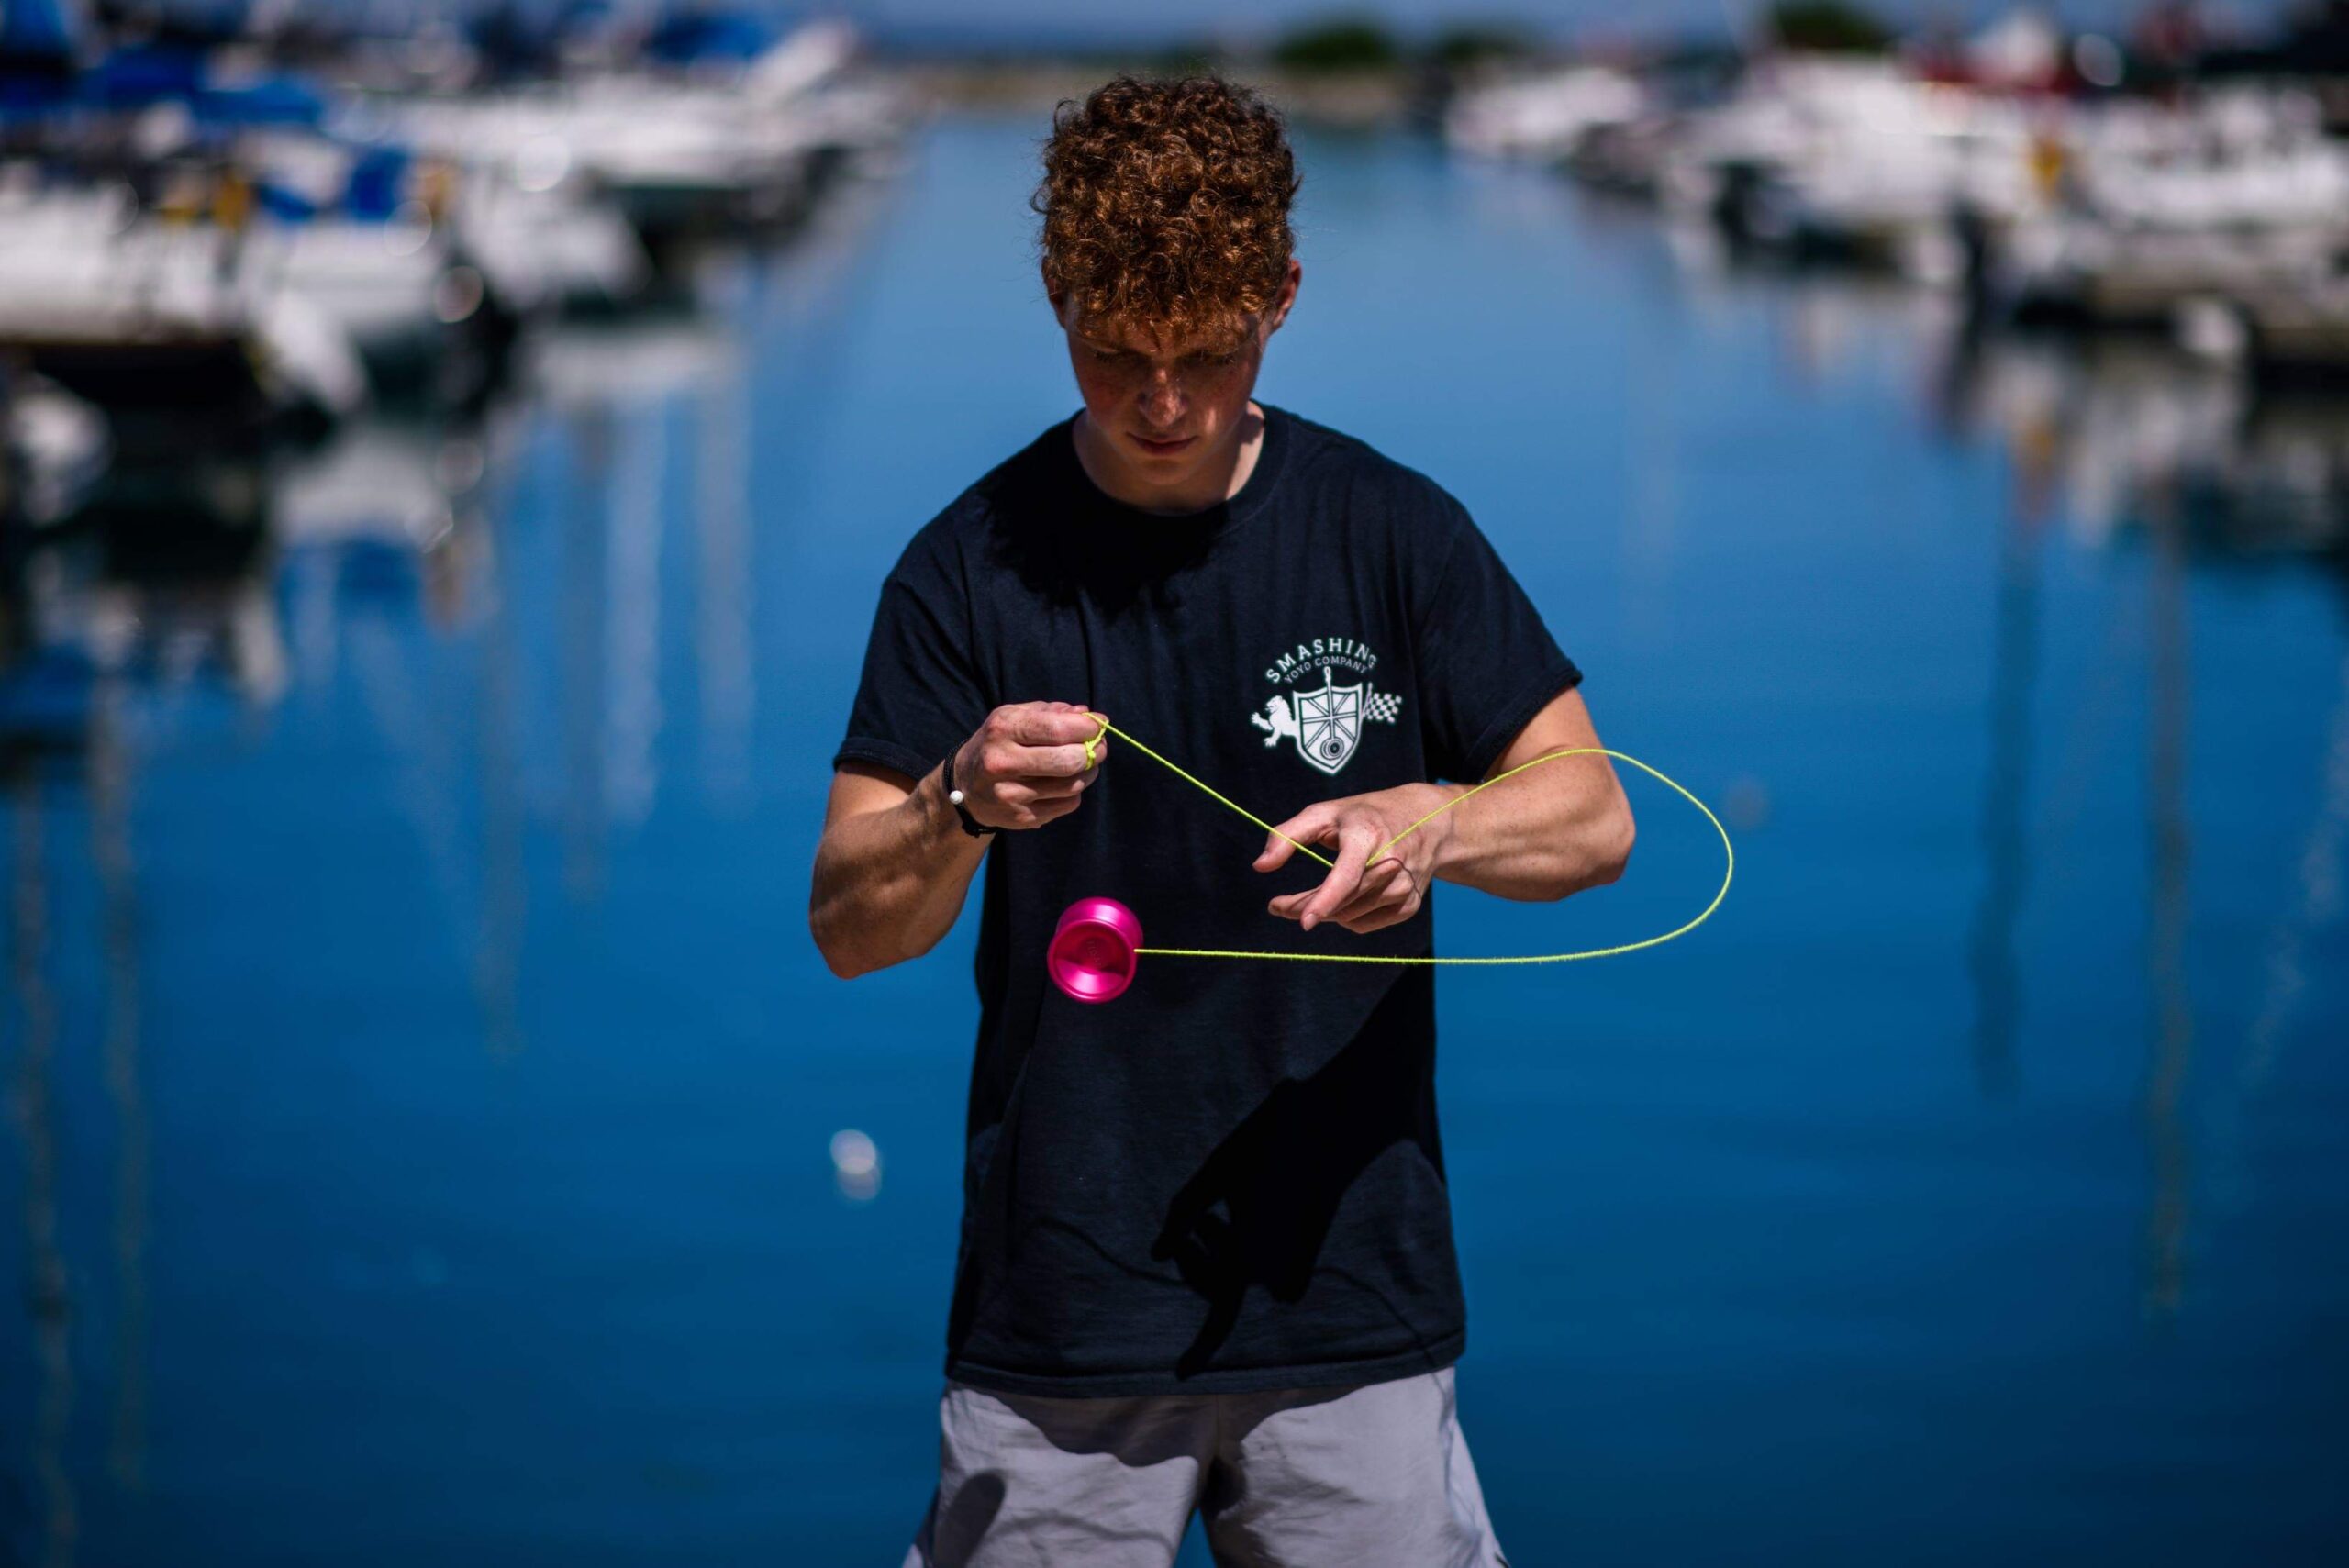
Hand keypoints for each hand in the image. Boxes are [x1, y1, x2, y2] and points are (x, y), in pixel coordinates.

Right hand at [949, 702, 1108, 829]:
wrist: (964, 786)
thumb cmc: (998, 744)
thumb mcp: (1013, 717)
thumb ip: (1051, 712)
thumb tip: (1089, 716)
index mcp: (1003, 730)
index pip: (1058, 729)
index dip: (1088, 728)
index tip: (1099, 724)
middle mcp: (1003, 763)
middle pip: (1069, 760)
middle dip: (1094, 751)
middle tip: (1099, 746)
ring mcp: (1011, 794)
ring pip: (1072, 785)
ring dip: (1089, 772)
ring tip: (1085, 763)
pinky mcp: (1021, 817)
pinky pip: (1067, 804)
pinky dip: (1075, 792)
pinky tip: (1066, 782)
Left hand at [1254, 785, 1453, 933]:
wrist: (1427, 822)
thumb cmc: (1365, 816)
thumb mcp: (1325, 813)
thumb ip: (1287, 835)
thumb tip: (1259, 866)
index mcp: (1368, 837)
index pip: (1346, 877)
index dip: (1324, 901)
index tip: (1304, 922)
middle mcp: (1391, 865)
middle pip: (1340, 903)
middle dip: (1304, 907)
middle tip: (1278, 906)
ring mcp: (1404, 888)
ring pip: (1348, 917)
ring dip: (1325, 912)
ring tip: (1313, 897)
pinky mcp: (1409, 906)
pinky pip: (1364, 925)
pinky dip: (1346, 916)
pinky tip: (1346, 898)